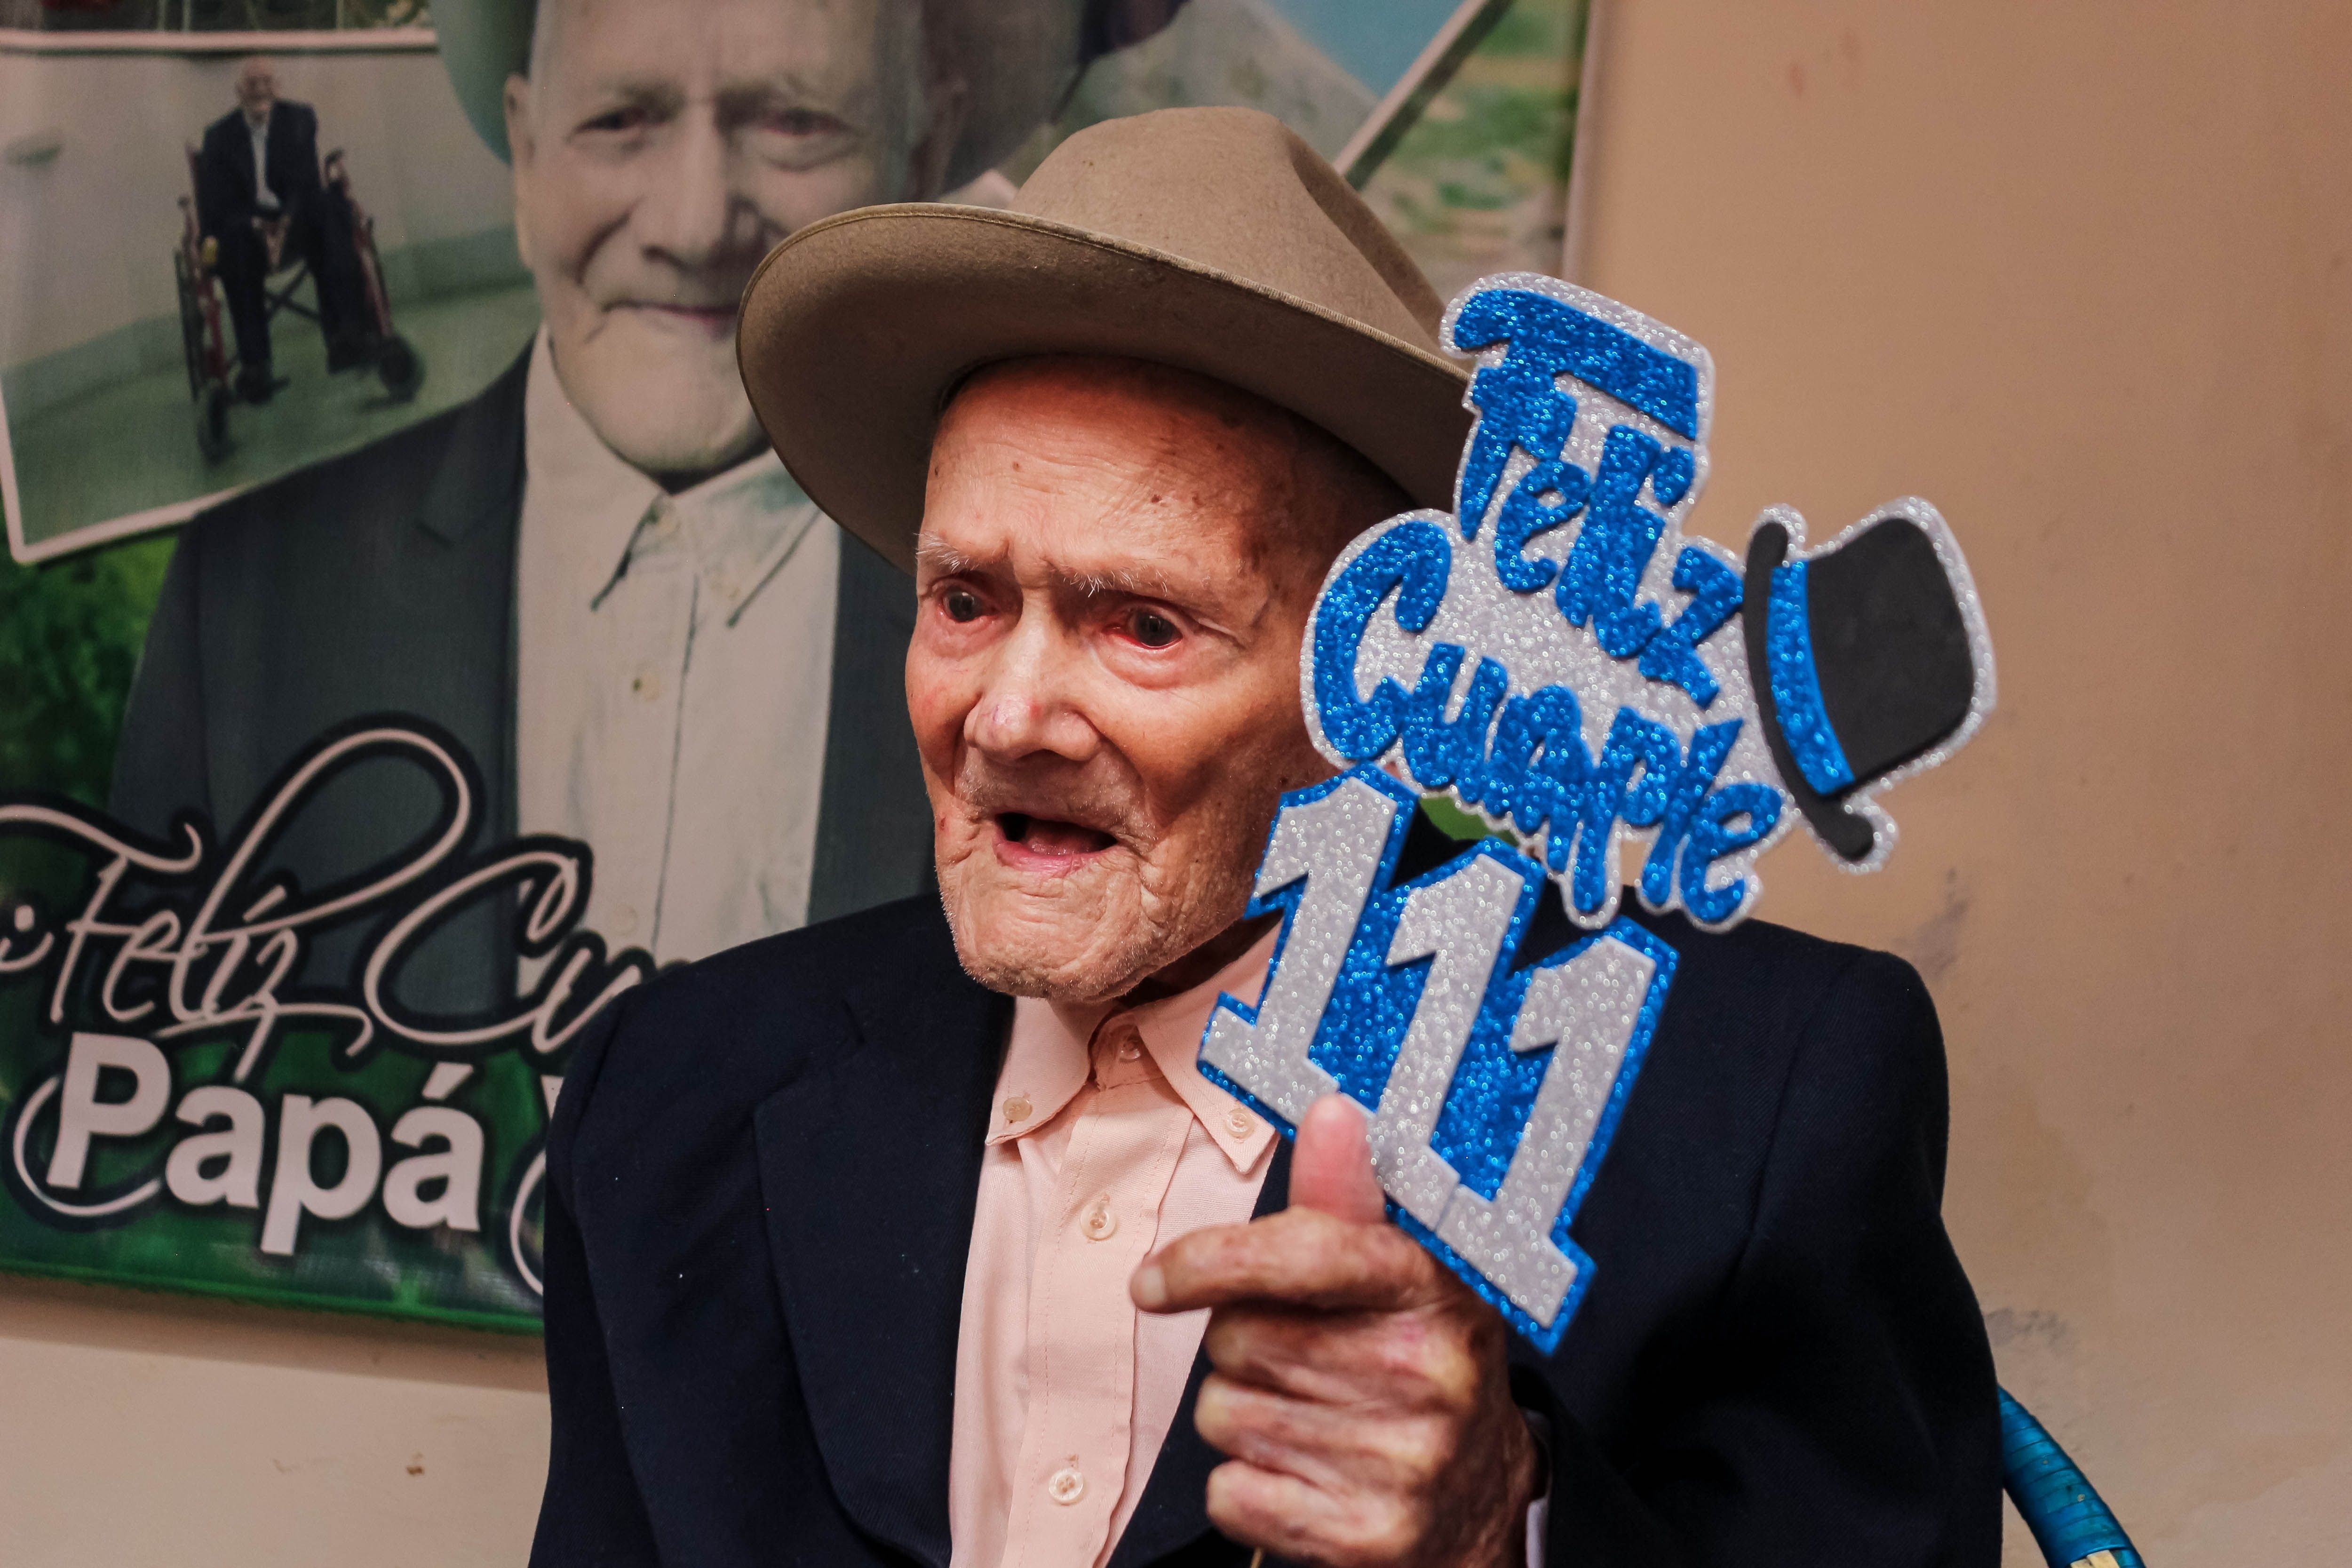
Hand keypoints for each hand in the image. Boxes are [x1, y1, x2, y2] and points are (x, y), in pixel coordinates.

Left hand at [1132, 1095, 1540, 1566]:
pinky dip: (1250, 1488)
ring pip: (1226, 1416)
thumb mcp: (1402, 1273)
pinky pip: (1233, 1493)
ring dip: (1246, 1414)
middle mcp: (1424, 1371)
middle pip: (1239, 1339)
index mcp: (1432, 1288)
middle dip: (1246, 1345)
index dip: (1209, 1261)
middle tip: (1307, 1357)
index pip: (1300, 1255)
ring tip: (1316, 1416)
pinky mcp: (1366, 1538)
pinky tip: (1309, 1476)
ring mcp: (1400, 1461)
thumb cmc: (1419, 1359)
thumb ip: (1348, 1196)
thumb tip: (1330, 1108)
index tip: (1150, 1280)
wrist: (1480, 1501)